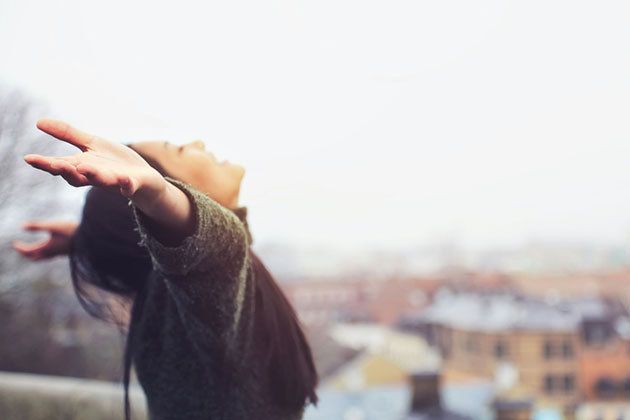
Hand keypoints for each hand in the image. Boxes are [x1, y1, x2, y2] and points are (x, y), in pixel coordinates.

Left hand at [13, 220, 77, 259]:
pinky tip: (49, 248)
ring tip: (32, 249)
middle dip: (26, 254)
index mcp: (47, 247)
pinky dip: (44, 254)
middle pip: (34, 257)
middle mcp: (52, 253)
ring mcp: (59, 254)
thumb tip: (21, 226)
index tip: (14, 243)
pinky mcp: (65, 252)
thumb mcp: (53, 225)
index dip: (20, 248)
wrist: (90, 238)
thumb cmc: (72, 231)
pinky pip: (51, 256)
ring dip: (35, 255)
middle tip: (20, 248)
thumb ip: (37, 226)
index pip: (28, 251)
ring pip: (43, 258)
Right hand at [26, 119, 194, 242]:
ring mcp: (114, 181)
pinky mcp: (132, 184)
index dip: (45, 164)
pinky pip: (129, 186)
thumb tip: (38, 122)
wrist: (144, 178)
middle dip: (66, 171)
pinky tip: (126, 181)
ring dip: (94, 175)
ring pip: (101, 181)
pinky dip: (127, 185)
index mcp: (83, 166)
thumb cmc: (116, 162)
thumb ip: (68, 135)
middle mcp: (95, 176)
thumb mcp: (92, 144)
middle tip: (55, 165)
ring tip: (86, 168)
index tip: (28, 158)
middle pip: (77, 177)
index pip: (60, 166)